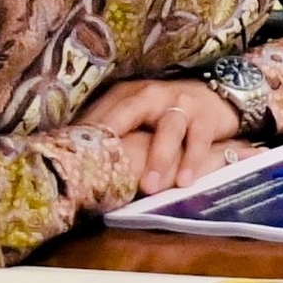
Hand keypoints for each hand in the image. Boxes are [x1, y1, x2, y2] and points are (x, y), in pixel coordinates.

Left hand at [80, 78, 246, 194]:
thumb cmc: (161, 114)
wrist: (213, 94)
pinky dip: (192, 161)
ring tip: (151, 188)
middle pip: (132, 113)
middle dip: (120, 142)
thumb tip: (69, 160)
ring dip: (160, 158)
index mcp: (127, 95)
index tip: (72, 162)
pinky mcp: (205, 117)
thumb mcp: (134, 117)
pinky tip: (184, 182)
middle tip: (108, 171)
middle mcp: (152, 94)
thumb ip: (109, 131)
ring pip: (169, 127)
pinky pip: (198, 139)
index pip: (103, 115)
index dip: (88, 136)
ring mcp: (181, 103)